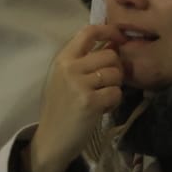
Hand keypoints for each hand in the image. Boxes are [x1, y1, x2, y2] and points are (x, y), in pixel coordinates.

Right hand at [26, 24, 127, 171]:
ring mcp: (79, 85)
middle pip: (110, 55)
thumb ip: (84, 61)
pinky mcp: (89, 102)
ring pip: (116, 74)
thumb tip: (114, 44)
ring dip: (115, 87)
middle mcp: (70, 68)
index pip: (88, 31)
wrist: (51, 140)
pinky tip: (102, 109)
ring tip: (103, 97)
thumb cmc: (60, 109)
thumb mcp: (65, 79)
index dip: (109, 30)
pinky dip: (114, 102)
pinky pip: (116, 93)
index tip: (120, 38)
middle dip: (116, 69)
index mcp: (63, 59)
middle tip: (108, 83)